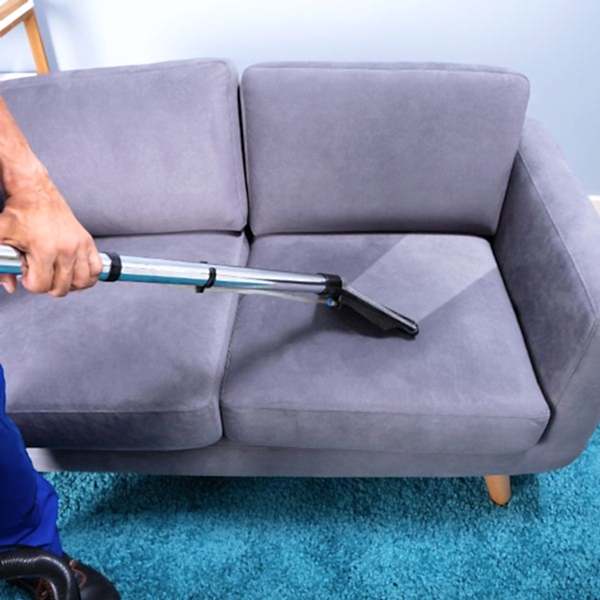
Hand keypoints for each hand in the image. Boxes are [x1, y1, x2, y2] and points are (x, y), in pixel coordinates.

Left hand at [0, 170, 101, 295]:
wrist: (36, 194)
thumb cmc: (18, 214)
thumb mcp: (1, 237)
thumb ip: (1, 265)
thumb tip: (10, 286)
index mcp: (45, 249)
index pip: (42, 285)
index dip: (31, 283)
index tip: (27, 273)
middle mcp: (66, 249)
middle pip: (61, 287)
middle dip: (47, 285)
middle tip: (40, 272)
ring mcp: (80, 246)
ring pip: (82, 282)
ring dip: (69, 284)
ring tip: (57, 275)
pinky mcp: (88, 243)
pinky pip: (96, 270)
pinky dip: (88, 277)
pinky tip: (74, 273)